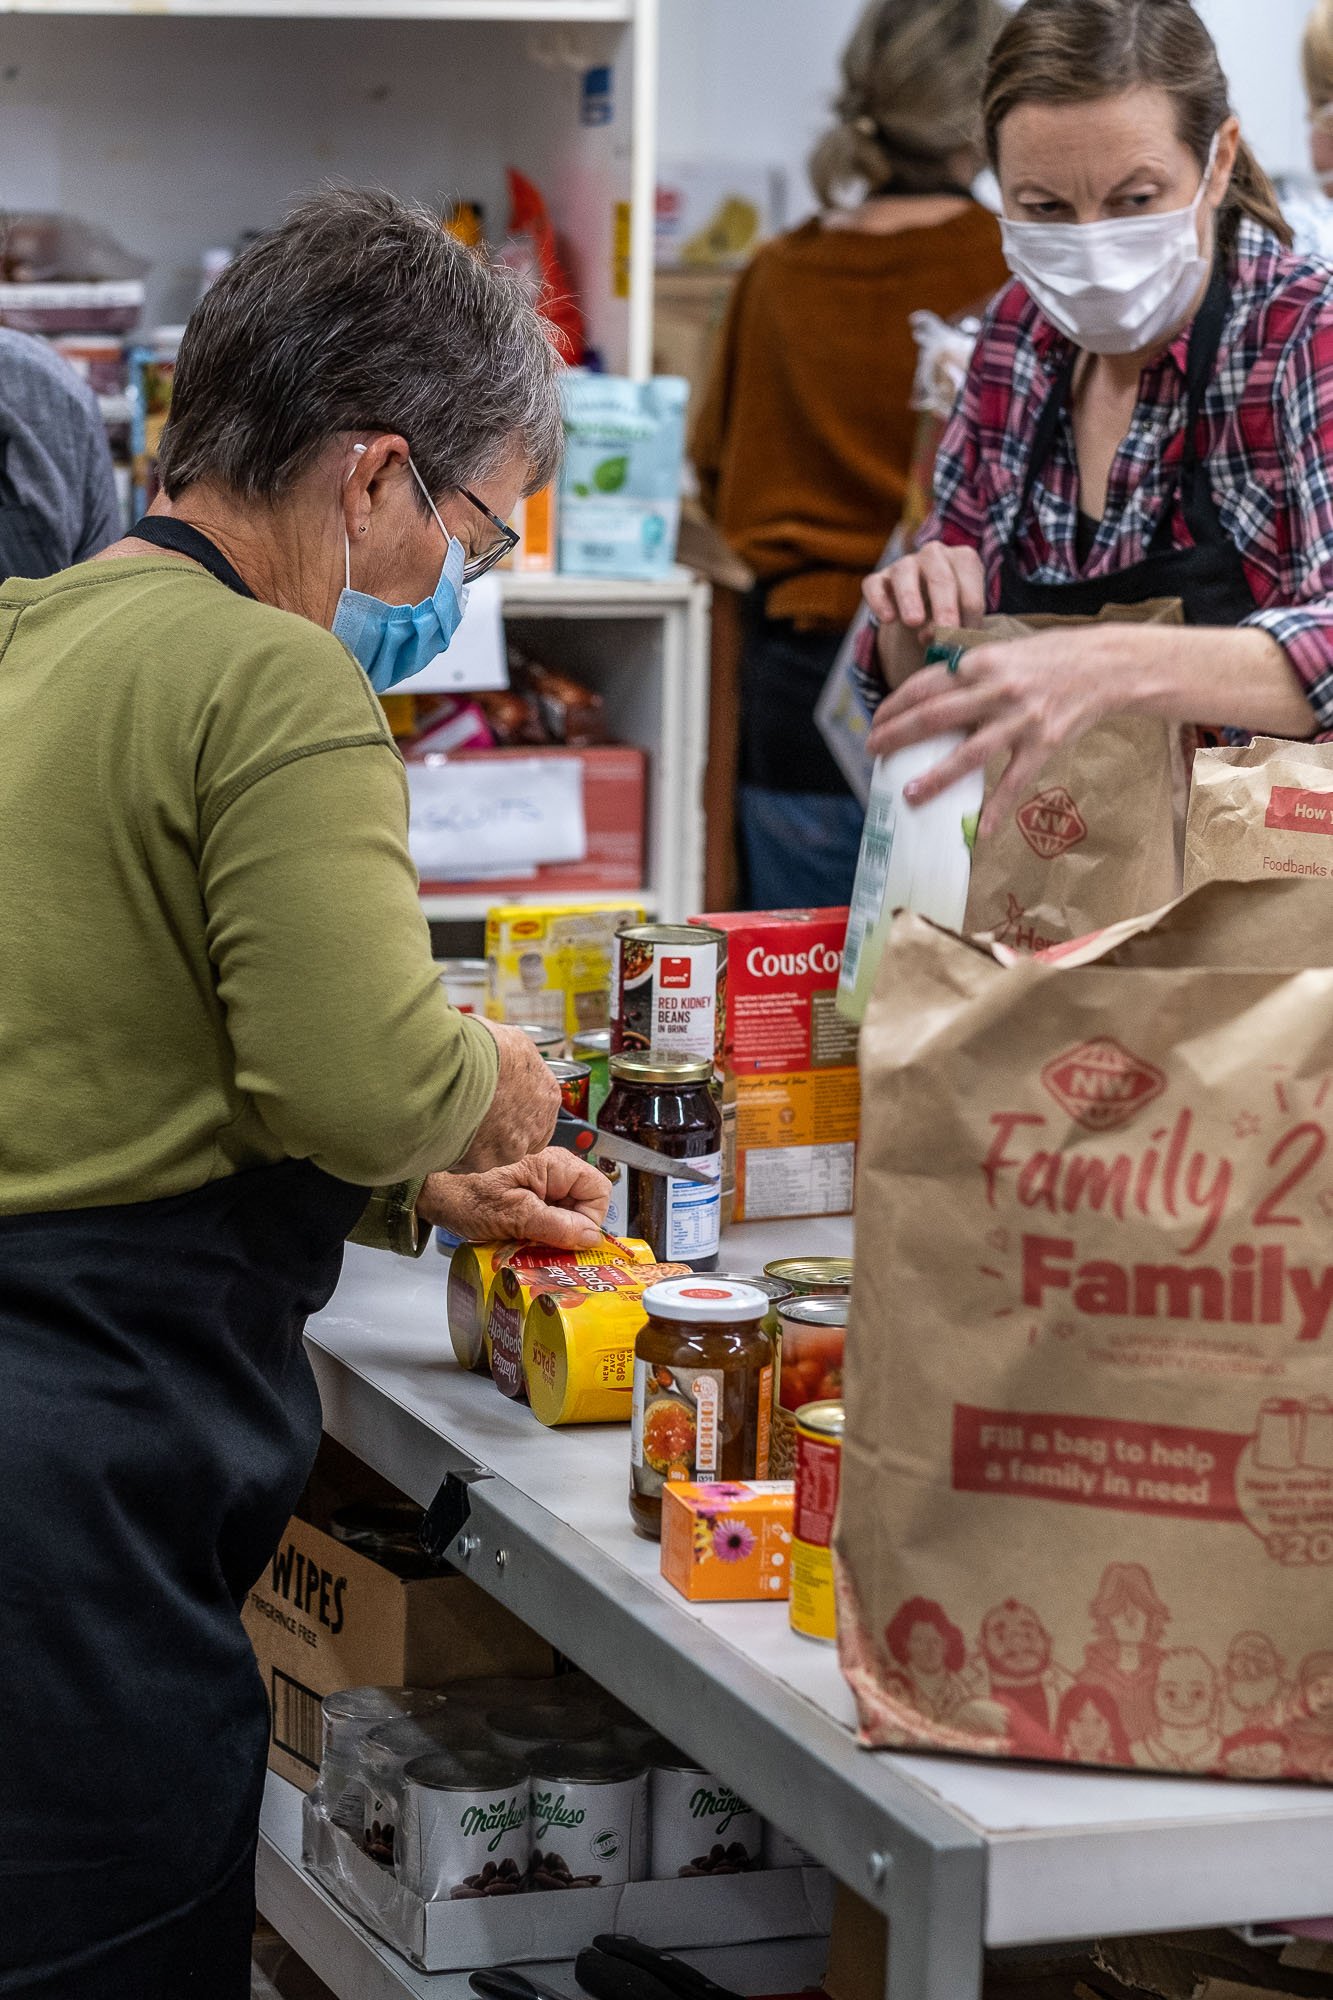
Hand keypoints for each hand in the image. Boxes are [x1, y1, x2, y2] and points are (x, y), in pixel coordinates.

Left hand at [417, 1148, 611, 1250]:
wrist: (430, 1190)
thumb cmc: (465, 1195)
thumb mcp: (513, 1215)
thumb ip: (555, 1225)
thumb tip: (591, 1237)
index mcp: (555, 1165)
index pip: (598, 1190)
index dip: (591, 1219)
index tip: (570, 1241)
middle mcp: (552, 1170)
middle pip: (584, 1205)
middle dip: (570, 1231)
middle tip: (546, 1249)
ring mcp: (540, 1183)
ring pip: (566, 1215)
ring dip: (552, 1236)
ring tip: (528, 1246)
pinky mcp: (527, 1196)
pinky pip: (547, 1217)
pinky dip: (539, 1233)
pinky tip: (520, 1241)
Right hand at [456, 1019, 560, 1172]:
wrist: (461, 1065)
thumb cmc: (487, 1048)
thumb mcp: (514, 1042)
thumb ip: (518, 1062)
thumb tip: (509, 1059)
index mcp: (547, 1098)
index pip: (540, 1117)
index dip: (517, 1113)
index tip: (500, 1107)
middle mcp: (533, 1128)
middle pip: (517, 1139)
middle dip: (498, 1130)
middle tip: (474, 1113)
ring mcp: (507, 1149)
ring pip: (491, 1152)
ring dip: (476, 1140)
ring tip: (454, 1118)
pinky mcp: (480, 1160)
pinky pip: (465, 1160)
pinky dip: (454, 1148)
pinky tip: (443, 1128)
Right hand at [863, 541, 986, 672]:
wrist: (924, 616)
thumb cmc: (952, 615)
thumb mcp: (963, 620)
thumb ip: (955, 629)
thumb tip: (935, 637)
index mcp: (963, 559)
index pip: (969, 581)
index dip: (970, 610)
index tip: (965, 636)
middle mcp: (934, 555)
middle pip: (940, 576)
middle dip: (944, 605)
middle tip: (946, 629)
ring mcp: (904, 564)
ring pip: (905, 573)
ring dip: (910, 597)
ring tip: (913, 622)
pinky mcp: (878, 579)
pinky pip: (874, 585)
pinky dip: (879, 600)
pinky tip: (887, 619)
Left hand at [866, 624, 1111, 836]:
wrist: (1107, 664)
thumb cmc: (1053, 656)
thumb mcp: (1005, 652)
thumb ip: (971, 672)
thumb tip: (934, 692)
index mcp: (982, 663)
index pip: (926, 685)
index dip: (896, 705)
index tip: (877, 721)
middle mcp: (997, 689)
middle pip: (935, 717)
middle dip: (898, 735)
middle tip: (872, 752)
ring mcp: (1020, 719)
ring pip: (969, 754)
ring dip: (935, 777)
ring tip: (909, 795)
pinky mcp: (1043, 743)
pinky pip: (1014, 782)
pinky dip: (997, 808)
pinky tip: (982, 832)